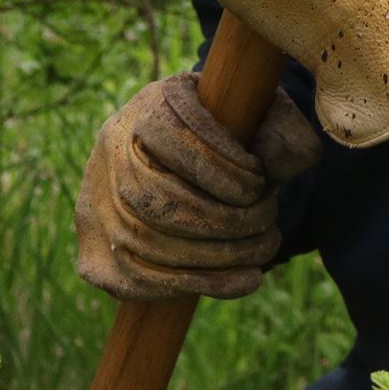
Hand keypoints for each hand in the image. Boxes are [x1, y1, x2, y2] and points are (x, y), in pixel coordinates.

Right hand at [73, 74, 320, 301]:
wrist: (180, 166)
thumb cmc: (234, 138)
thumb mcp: (260, 114)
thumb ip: (282, 128)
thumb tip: (295, 156)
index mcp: (149, 105)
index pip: (174, 138)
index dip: (224, 169)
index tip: (262, 184)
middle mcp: (110, 150)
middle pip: (159, 197)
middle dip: (225, 218)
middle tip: (267, 221)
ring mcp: (94, 204)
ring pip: (149, 242)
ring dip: (218, 256)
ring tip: (263, 249)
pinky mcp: (93, 256)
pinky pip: (140, 280)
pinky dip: (201, 284)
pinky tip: (244, 280)